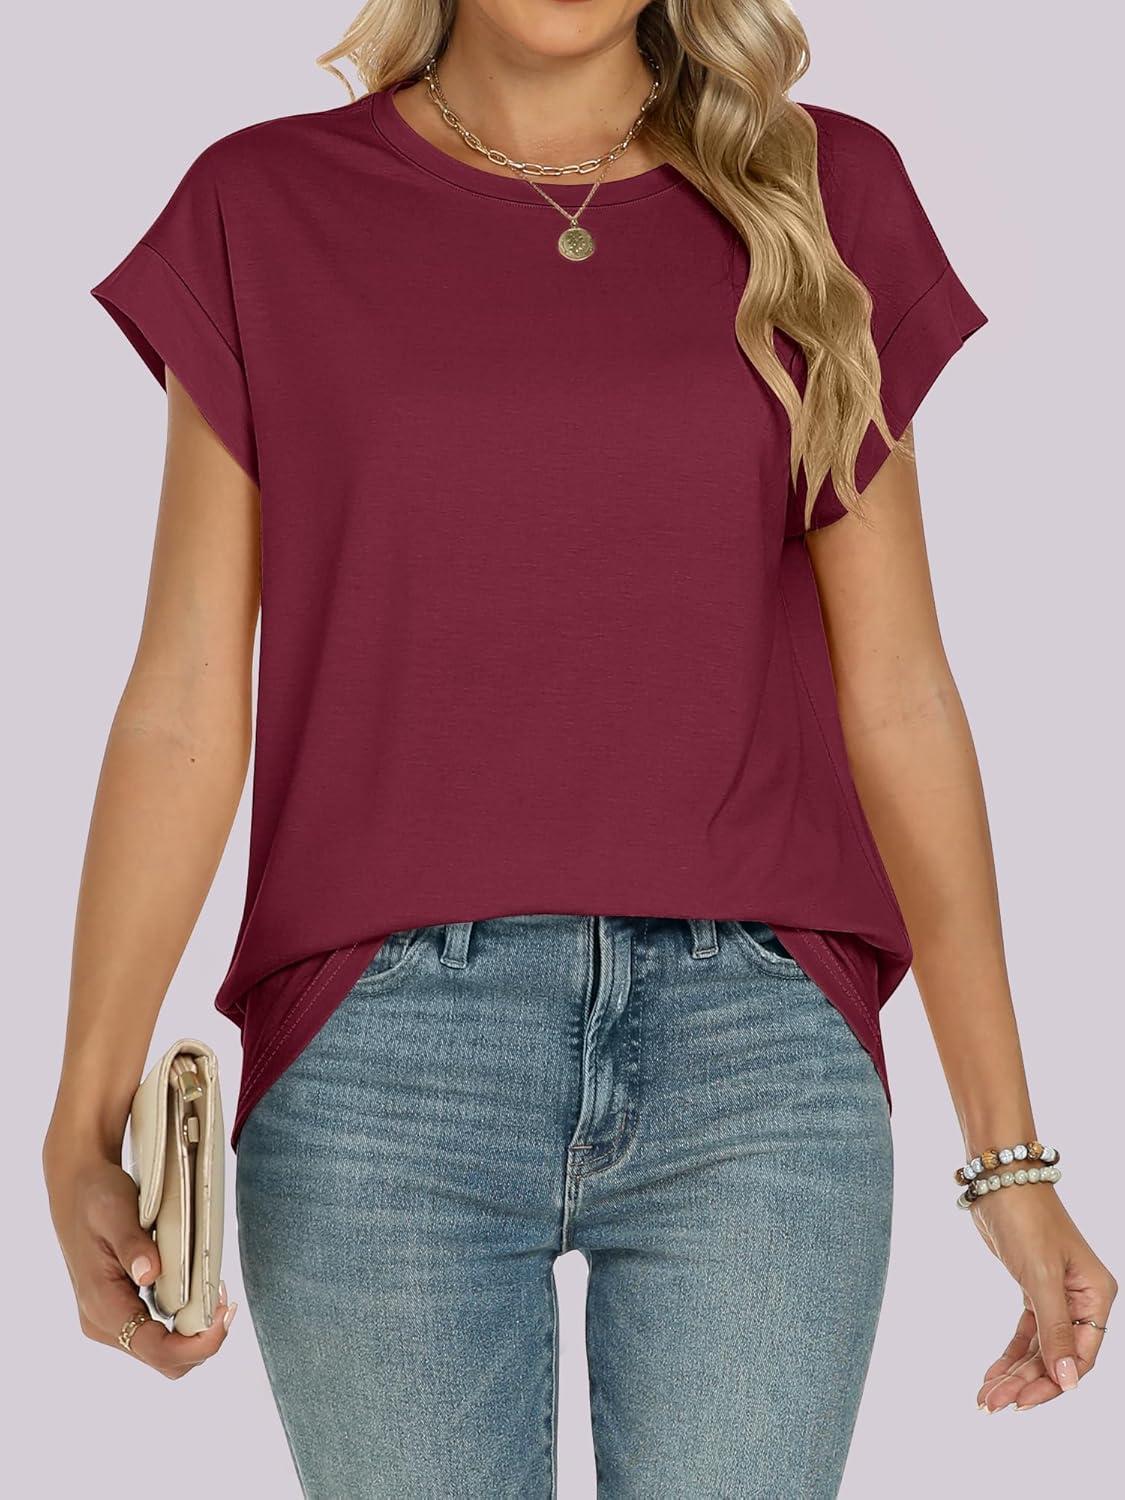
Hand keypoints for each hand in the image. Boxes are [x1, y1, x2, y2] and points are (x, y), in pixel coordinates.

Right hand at [43, 1137, 237, 1378]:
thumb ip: (132, 1245)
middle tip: (228, 1302)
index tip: (226, 1314)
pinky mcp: (120, 1308)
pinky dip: (184, 1322)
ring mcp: (110, 1319)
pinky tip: (200, 1291)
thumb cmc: (96, 1196)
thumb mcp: (115, 1211)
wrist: (76, 1187)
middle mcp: (103, 1322)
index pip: (154, 1348)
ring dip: (195, 1333)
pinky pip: (157, 1332)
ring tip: (218, 1294)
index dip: (196, 1344)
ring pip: (162, 1351)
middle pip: (163, 1360)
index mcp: (102, 1304)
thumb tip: (150, 1275)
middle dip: (202, 1342)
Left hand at [970, 1183, 1115, 1411]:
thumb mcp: (1041, 1277)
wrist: (999, 1178)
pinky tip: (991, 1375)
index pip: (1081, 1356)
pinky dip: (1009, 1353)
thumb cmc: (1027, 1219)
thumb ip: (1055, 1331)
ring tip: (985, 1398)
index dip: (1053, 1383)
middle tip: (993, 1405)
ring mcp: (1057, 1295)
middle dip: (1025, 1382)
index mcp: (1096, 1296)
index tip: (1022, 1403)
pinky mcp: (1033, 1288)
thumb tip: (1068, 1382)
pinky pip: (1026, 1332)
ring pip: (1038, 1348)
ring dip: (1014, 1373)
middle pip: (1057, 1357)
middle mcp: (1081, 1300)